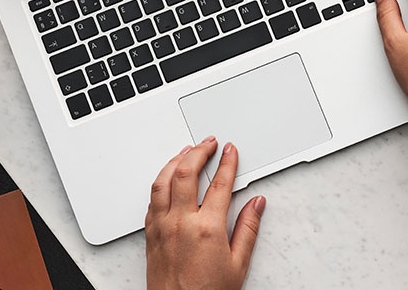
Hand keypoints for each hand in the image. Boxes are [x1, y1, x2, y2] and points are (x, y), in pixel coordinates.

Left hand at [145, 137, 265, 289]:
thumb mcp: (238, 264)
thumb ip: (248, 229)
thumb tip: (256, 204)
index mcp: (207, 228)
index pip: (219, 184)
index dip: (227, 163)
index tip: (230, 151)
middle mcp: (181, 223)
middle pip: (186, 173)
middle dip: (199, 152)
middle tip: (208, 143)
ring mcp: (162, 227)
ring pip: (162, 182)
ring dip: (174, 161)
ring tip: (186, 152)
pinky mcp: (150, 235)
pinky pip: (152, 200)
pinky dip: (160, 183)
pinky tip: (166, 179)